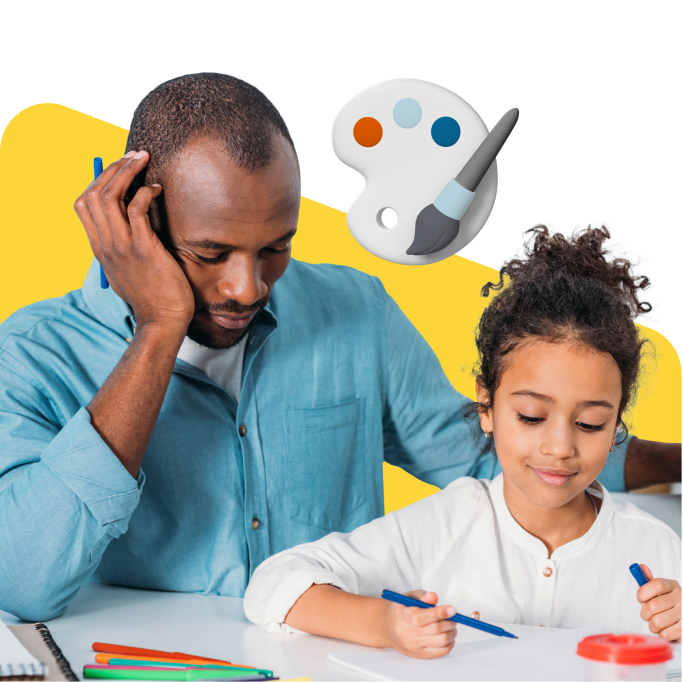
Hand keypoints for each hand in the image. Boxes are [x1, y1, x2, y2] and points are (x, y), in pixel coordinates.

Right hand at [74, 150, 194, 330]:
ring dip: (127, 171)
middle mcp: (105, 244)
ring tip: (144, 160)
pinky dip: (144, 192)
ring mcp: (122, 246)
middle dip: (113, 168)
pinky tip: (156, 189)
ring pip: (110, 195)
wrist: (163, 320)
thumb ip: (123, 248)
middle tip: (134, 156)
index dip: (98, 181)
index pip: (83, 204)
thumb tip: (133, 224)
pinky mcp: (143, 248)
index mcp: (99, 248)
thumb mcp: (128, 270)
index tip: (119, 170)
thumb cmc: (153, 295)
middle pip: (93, 194)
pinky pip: (136, 208)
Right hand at [381, 590, 456, 658]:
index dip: (439, 613)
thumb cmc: (400, 610)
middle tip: (453, 616)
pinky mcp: (419, 655)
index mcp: (402, 616)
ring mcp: (413, 646)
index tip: (451, 609)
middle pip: (435, 629)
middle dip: (449, 622)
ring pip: (441, 641)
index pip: (422, 617)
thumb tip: (433, 597)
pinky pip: (441, 652)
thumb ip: (421, 596)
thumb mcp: (408, 597)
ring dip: (451, 632)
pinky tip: (448, 635)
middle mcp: (407, 633)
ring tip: (451, 625)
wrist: (388, 628)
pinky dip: (449, 643)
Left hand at [638, 564, 681, 641]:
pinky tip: (665, 629)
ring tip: (656, 622)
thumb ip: (647, 581)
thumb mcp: (658, 591)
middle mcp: (681, 598)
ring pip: (657, 622)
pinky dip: (660, 633)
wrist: (682, 619)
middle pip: (653, 606)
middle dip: (644, 613)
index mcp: (673, 586)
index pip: (656, 585)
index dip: (643, 592)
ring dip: (652, 625)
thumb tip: (640, 567)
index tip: (640, 598)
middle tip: (647, 614)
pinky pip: (664, 634)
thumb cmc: (666, 604)